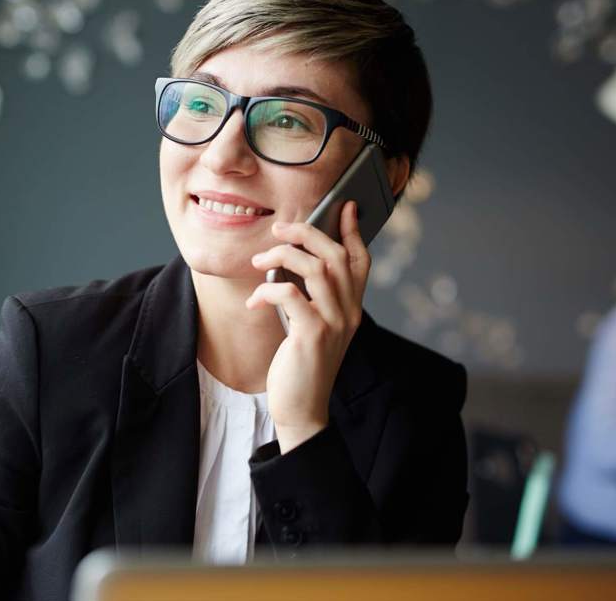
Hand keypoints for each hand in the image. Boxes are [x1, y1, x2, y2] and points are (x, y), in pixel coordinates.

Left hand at [246, 201, 370, 452]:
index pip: (360, 260)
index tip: (345, 206)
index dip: (353, 231)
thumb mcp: (311, 325)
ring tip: (260, 261)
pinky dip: (268, 290)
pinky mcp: (312, 335)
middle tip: (279, 229)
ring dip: (282, 257)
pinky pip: (290, 295)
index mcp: (351, 307)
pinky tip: (254, 299)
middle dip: (307, 233)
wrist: (301, 409)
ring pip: (315, 268)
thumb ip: (310, 297)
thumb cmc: (300, 364)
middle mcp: (349, 312)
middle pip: (336, 255)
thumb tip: (289, 263)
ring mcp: (334, 323)